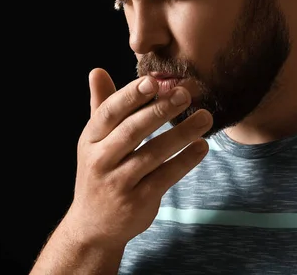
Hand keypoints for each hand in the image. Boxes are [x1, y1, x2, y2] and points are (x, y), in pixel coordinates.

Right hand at [62, 68, 211, 248]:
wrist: (93, 226)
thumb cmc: (100, 170)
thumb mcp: (94, 140)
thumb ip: (101, 105)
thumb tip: (97, 70)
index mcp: (90, 139)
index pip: (109, 113)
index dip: (130, 96)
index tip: (153, 80)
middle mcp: (100, 160)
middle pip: (132, 131)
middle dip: (159, 110)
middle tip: (185, 93)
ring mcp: (119, 183)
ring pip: (153, 154)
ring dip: (181, 134)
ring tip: (205, 117)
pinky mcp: (138, 202)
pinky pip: (165, 177)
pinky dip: (185, 161)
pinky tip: (203, 146)